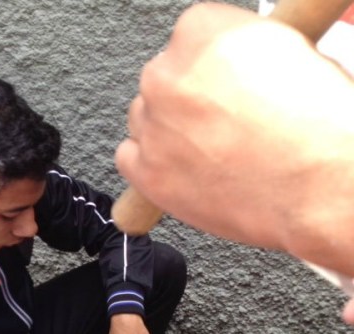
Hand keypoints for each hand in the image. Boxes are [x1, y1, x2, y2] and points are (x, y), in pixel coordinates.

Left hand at [115, 2, 353, 275]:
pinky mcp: (147, 171)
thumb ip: (241, 51)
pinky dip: (149, 163)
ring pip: (144, 118)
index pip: (187, 37)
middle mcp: (168, 74)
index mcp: (202, 32)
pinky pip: (129, 156)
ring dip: (167, 131)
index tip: (222, 82)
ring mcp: (153, 124)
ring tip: (210, 151)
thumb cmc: (319, 124)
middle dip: (185, 99)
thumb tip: (229, 63)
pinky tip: (183, 170)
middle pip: (161, 79)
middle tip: (220, 122)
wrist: (321, 184)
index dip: (209, 66)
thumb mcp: (288, 53)